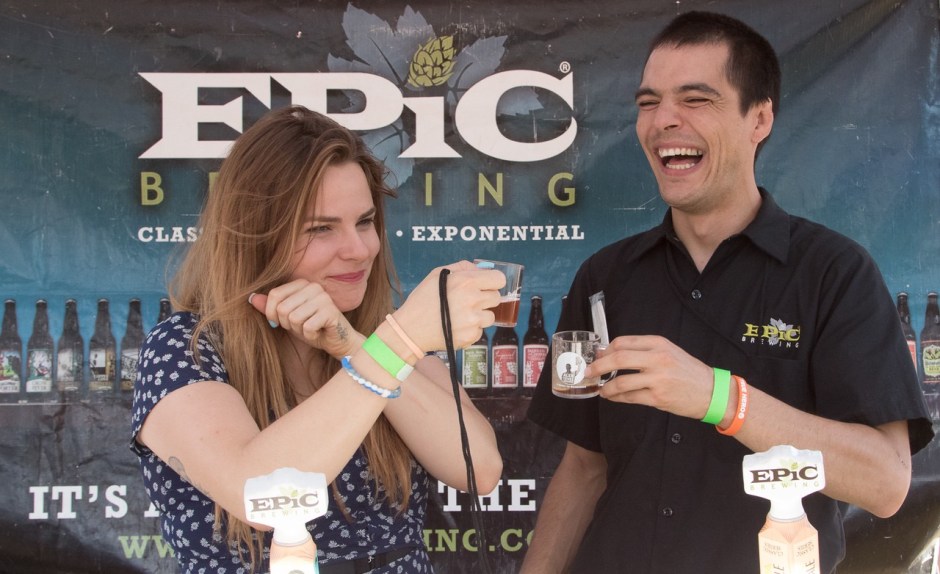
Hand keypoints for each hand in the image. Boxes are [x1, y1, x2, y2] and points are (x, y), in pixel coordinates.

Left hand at [249, 279, 363, 358]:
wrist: (337, 341)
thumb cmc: (312, 327)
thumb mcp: (287, 318)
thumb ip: (271, 308)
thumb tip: (251, 298)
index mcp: (302, 284)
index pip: (274, 295)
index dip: (271, 314)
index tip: (279, 323)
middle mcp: (313, 287)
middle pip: (282, 308)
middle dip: (287, 324)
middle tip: (301, 326)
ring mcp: (324, 298)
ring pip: (294, 318)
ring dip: (299, 330)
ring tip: (310, 328)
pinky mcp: (331, 312)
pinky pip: (307, 327)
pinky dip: (310, 335)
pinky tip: (318, 332)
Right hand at [393, 261, 502, 351]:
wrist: (410, 328)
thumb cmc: (422, 299)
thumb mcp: (437, 274)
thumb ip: (462, 267)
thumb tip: (481, 269)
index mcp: (466, 281)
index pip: (499, 279)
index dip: (493, 281)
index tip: (487, 285)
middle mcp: (472, 300)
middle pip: (497, 297)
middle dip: (486, 298)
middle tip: (470, 301)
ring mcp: (473, 320)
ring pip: (491, 316)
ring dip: (480, 315)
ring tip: (461, 315)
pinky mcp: (470, 336)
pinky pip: (480, 331)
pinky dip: (471, 329)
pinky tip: (456, 326)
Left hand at [590, 335, 714, 419]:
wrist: (711, 392)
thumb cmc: (688, 371)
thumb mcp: (668, 351)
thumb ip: (643, 350)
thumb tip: (611, 353)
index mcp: (658, 344)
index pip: (623, 342)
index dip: (605, 350)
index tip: (597, 356)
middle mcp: (657, 359)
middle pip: (618, 359)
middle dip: (598, 366)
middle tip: (588, 372)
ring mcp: (657, 379)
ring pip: (620, 382)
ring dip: (606, 387)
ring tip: (601, 389)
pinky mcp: (658, 398)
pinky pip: (629, 398)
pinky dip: (617, 398)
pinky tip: (613, 397)